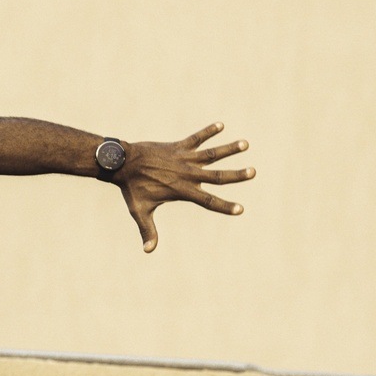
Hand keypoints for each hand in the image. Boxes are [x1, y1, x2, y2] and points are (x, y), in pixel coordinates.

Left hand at [116, 123, 254, 252]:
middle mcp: (187, 174)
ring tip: (245, 144)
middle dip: (236, 175)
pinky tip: (220, 124)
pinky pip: (196, 138)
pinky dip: (208, 132)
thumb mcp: (140, 211)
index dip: (224, 206)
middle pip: (217, 176)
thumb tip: (148, 251)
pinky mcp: (178, 147)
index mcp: (182, 191)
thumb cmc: (132, 189)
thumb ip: (148, 230)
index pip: (208, 201)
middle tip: (253, 172)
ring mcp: (183, 159)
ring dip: (229, 149)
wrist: (122, 163)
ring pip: (211, 154)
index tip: (240, 209)